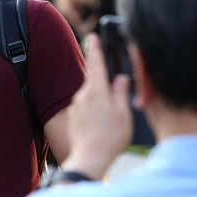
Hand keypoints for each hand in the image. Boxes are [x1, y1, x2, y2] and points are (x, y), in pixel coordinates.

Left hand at [63, 34, 132, 176]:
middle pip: (95, 81)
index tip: (93, 36)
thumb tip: (119, 79)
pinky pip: (87, 108)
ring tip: (114, 120)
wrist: (88, 160)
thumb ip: (120, 93)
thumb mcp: (123, 114)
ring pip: (91, 96)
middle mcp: (82, 96)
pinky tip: (104, 127)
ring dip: (102, 101)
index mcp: (96, 91)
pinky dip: (96, 112)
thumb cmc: (110, 138)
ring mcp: (76, 107)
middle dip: (105, 83)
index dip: (95, 49)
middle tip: (118, 96)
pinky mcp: (74, 118)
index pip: (95, 63)